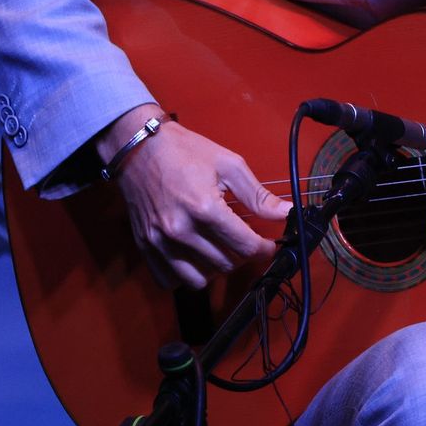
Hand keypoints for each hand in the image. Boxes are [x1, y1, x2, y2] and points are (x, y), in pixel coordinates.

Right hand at [98, 105, 290, 289]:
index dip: (264, 249)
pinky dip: (186, 275)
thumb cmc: (184, 151)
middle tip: (242, 239)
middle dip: (241, 255)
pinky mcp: (144, 245)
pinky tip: (194, 257)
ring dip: (215, 268)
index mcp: (204, 208)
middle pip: (226, 264)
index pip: (246, 247)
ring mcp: (159, 241)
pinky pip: (170, 280)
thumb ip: (259, 195)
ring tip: (219, 248)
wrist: (137, 146)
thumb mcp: (229, 165)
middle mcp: (180, 229)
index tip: (269, 245)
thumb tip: (288, 213)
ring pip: (200, 279)